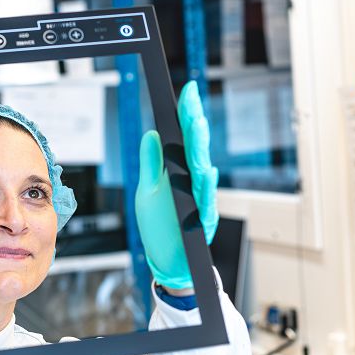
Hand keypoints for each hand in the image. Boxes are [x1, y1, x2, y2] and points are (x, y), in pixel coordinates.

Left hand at [135, 81, 218, 291]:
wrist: (168, 263)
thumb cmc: (160, 227)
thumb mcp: (148, 192)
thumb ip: (152, 164)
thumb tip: (153, 135)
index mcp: (180, 173)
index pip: (185, 139)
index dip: (187, 115)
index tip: (188, 92)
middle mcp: (194, 183)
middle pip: (196, 150)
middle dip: (195, 125)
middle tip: (192, 103)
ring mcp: (201, 201)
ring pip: (203, 171)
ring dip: (200, 149)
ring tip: (196, 128)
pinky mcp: (203, 221)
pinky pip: (206, 201)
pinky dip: (206, 187)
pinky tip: (206, 170)